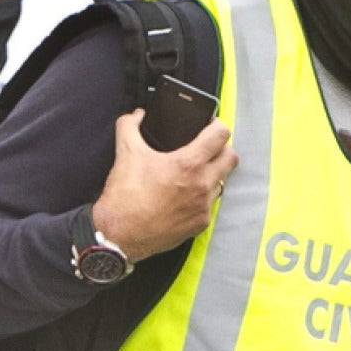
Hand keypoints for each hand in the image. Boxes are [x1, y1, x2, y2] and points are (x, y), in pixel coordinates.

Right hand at [92, 108, 238, 261]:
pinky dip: (202, 196)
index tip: (209, 126)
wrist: (119, 236)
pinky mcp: (200, 224)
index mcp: (188, 164)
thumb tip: (136, 115)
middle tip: (206, 148)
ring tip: (194, 172)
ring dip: (213, 174)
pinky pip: (211, 204)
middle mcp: (202, 185)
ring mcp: (204, 206)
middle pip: (231, 158)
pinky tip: (186, 195)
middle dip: (221, 149)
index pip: (221, 135)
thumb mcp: (126, 153)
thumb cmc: (125, 197)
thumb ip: (130, 126)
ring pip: (222, 181)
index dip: (217, 125)